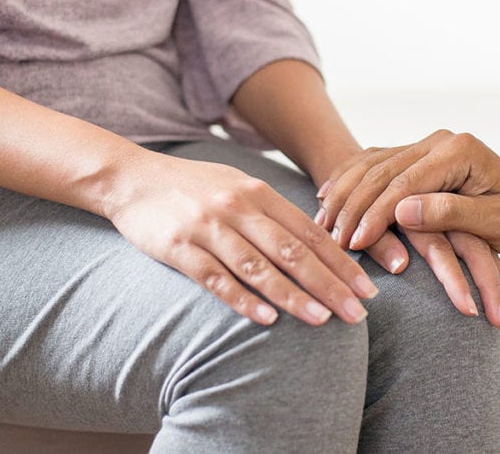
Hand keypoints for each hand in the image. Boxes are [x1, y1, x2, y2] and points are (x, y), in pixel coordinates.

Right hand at [105, 151, 378, 326]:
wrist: (132, 178)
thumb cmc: (194, 187)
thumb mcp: (239, 186)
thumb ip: (274, 213)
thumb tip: (318, 244)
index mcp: (259, 192)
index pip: (309, 233)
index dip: (341, 262)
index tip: (367, 289)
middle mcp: (238, 207)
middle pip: (292, 252)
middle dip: (329, 284)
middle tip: (356, 313)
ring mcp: (208, 227)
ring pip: (258, 266)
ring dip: (293, 295)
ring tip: (321, 320)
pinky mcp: (178, 248)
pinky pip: (215, 278)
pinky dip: (242, 299)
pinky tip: (266, 318)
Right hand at [319, 130, 499, 255]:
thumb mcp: (493, 220)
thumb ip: (450, 212)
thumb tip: (403, 212)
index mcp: (457, 151)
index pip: (403, 183)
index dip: (376, 214)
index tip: (353, 243)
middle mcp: (437, 141)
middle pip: (381, 172)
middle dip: (353, 207)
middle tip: (330, 240)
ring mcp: (425, 145)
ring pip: (371, 165)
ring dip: (344, 194)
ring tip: (321, 224)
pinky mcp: (417, 155)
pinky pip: (372, 164)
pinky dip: (347, 180)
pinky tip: (325, 196)